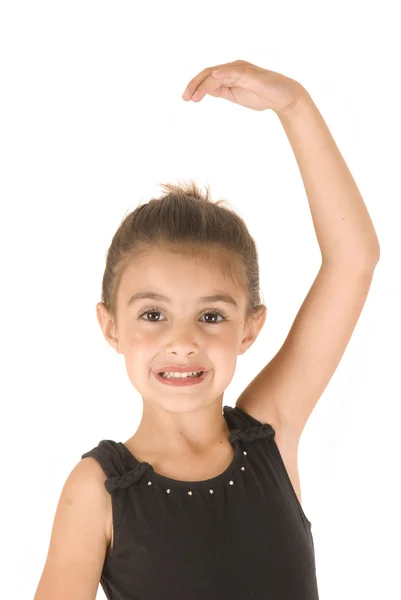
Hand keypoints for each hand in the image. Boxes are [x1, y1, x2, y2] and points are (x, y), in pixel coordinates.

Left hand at [182, 59, 305, 113]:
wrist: (283, 98)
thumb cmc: (261, 96)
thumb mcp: (235, 96)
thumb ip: (221, 91)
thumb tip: (205, 91)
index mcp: (229, 73)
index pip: (208, 77)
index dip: (195, 86)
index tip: (186, 99)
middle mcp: (234, 68)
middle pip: (208, 72)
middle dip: (194, 85)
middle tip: (185, 98)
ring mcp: (242, 70)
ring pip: (217, 73)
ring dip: (203, 84)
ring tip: (194, 97)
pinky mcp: (250, 74)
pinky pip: (234, 72)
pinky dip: (222, 74)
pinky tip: (213, 78)